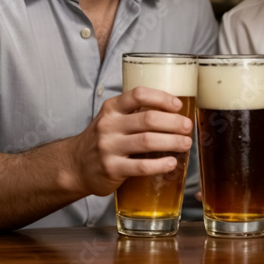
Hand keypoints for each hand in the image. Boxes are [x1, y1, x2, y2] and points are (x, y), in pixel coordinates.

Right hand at [73, 86, 193, 196]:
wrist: (75, 166)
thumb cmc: (103, 139)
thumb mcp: (113, 119)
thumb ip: (135, 113)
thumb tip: (175, 112)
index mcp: (112, 108)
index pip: (138, 94)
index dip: (162, 98)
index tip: (178, 105)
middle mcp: (109, 125)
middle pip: (148, 119)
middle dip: (173, 122)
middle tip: (187, 127)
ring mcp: (109, 147)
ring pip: (147, 141)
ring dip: (172, 142)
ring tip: (186, 143)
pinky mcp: (112, 169)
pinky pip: (141, 166)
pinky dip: (160, 164)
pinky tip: (172, 163)